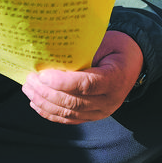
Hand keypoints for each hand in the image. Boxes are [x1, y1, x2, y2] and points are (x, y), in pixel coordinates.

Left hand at [22, 31, 142, 124]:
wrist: (133, 61)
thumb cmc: (116, 47)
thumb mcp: (104, 42)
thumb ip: (82, 52)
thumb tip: (51, 55)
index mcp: (115, 78)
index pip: (86, 84)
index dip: (62, 82)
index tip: (43, 74)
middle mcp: (110, 100)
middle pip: (73, 102)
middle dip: (46, 92)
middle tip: (30, 79)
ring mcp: (102, 112)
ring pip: (68, 114)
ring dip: (44, 103)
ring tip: (28, 89)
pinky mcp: (93, 117)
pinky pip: (69, 119)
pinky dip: (50, 113)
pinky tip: (36, 103)